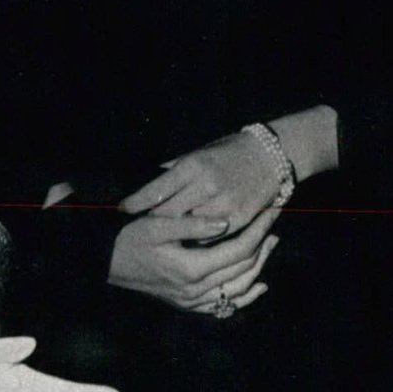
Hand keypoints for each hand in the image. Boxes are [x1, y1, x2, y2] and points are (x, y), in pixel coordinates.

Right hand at [108, 205, 280, 311]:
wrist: (105, 262)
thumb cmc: (129, 238)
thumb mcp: (157, 225)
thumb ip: (192, 224)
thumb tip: (226, 223)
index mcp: (191, 268)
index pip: (239, 249)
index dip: (259, 230)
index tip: (270, 212)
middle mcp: (195, 290)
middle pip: (244, 268)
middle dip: (263, 244)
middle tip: (273, 223)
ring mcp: (192, 300)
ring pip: (239, 288)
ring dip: (259, 266)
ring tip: (269, 244)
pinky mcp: (187, 304)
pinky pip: (225, 306)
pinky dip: (245, 296)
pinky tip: (257, 286)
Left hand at [120, 132, 284, 232]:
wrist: (270, 155)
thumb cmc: (227, 152)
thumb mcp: (197, 154)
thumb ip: (173, 171)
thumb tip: (147, 184)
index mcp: (192, 167)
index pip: (156, 190)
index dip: (136, 202)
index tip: (122, 210)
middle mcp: (206, 186)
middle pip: (169, 214)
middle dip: (156, 221)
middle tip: (143, 226)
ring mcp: (224, 204)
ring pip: (189, 229)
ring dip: (178, 232)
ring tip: (166, 235)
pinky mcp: (239, 219)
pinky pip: (212, 238)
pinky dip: (200, 238)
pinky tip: (194, 237)